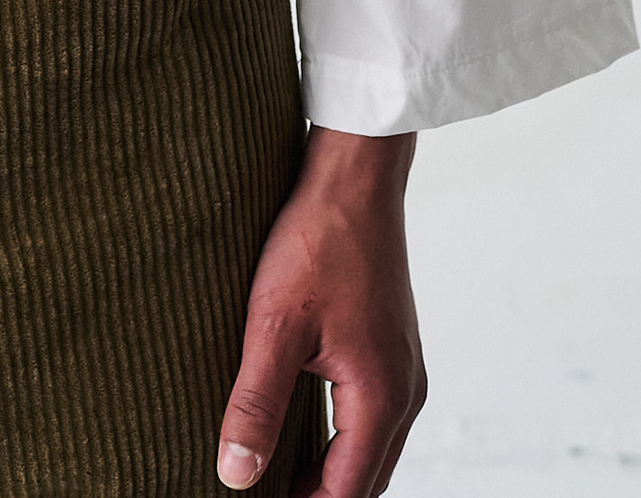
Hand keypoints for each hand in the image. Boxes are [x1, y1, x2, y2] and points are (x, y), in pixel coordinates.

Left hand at [216, 126, 425, 496]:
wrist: (354, 174)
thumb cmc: (317, 240)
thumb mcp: (274, 325)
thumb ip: (255, 405)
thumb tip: (236, 475)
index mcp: (382, 398)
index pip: (345, 494)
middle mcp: (405, 391)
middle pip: (365, 479)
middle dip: (318, 497)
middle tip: (263, 493)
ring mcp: (404, 368)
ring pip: (370, 449)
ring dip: (330, 470)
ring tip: (276, 476)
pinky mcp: (392, 346)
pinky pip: (372, 415)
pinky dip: (341, 436)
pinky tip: (301, 427)